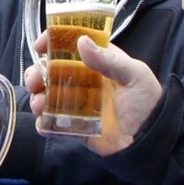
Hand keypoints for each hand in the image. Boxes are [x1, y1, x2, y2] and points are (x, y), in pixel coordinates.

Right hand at [24, 32, 162, 155]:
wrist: (148, 143)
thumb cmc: (146, 104)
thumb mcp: (134, 76)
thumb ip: (109, 60)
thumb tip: (81, 41)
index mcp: (98, 62)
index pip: (71, 45)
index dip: (52, 41)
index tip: (39, 46)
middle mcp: (82, 79)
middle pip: (50, 69)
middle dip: (36, 73)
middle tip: (35, 81)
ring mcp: (75, 102)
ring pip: (45, 94)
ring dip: (36, 97)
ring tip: (40, 105)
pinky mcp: (71, 123)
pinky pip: (49, 121)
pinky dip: (42, 122)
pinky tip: (45, 123)